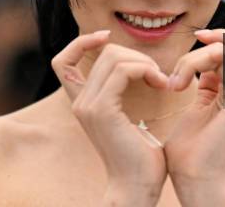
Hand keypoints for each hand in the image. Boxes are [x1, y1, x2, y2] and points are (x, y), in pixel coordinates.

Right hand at [50, 31, 168, 204]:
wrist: (138, 186)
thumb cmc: (140, 156)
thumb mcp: (126, 115)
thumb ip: (121, 91)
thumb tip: (136, 65)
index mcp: (83, 101)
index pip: (63, 61)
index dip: (83, 42)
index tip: (108, 38)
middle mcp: (80, 101)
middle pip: (104, 52)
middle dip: (135, 54)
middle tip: (157, 74)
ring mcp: (88, 105)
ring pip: (114, 57)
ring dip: (144, 62)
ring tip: (161, 81)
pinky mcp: (102, 110)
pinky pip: (123, 71)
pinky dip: (145, 70)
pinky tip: (160, 84)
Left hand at [163, 29, 224, 205]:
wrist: (193, 177)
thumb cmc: (189, 150)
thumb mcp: (197, 107)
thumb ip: (204, 85)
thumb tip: (198, 66)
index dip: (219, 38)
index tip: (196, 37)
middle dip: (210, 43)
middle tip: (184, 59)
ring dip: (202, 55)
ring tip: (179, 79)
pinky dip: (204, 61)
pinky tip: (183, 82)